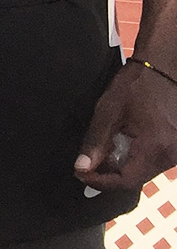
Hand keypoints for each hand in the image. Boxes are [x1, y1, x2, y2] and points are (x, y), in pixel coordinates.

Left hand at [74, 61, 176, 191]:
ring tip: (102, 150)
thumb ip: (96, 142)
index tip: (80, 173)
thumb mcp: (109, 110)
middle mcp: (172, 156)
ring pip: (145, 170)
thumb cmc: (137, 84)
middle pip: (137, 178)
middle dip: (109, 173)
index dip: (100, 181)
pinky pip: (153, 160)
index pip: (126, 181)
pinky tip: (121, 143)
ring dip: (122, 165)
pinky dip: (134, 156)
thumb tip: (82, 167)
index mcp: (156, 149)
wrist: (164, 67)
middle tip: (87, 163)